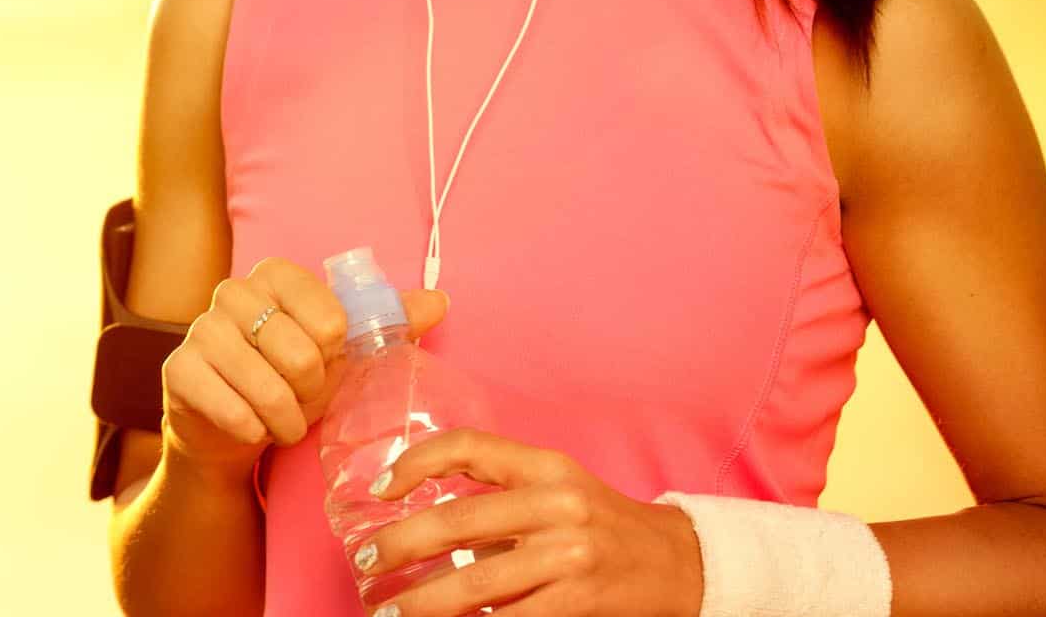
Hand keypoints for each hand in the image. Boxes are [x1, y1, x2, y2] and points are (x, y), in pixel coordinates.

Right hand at [158, 256, 450, 478]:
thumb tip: (441, 300)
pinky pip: (234, 411)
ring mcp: (200, 330)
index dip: (335, 354)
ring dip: (285, 418)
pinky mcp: (178, 371)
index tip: (324, 360)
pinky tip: (251, 428)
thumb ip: (390, 322)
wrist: (233, 426)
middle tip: (299, 397)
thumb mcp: (343, 352)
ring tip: (281, 419)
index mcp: (275, 275)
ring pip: (268, 387)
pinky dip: (255, 431)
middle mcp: (232, 292)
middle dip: (310, 392)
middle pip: (301, 355)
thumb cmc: (290, 379)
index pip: (329, 316)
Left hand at [353, 427, 703, 616]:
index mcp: (546, 464)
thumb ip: (499, 491)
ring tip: (390, 613)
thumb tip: (416, 509)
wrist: (680, 562)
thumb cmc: (601, 522)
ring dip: (423, 602)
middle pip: (457, 521)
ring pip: (476, 582)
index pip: (468, 445)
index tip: (379, 488)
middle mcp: (557, 503)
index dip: (415, 461)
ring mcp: (569, 556)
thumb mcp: (557, 484)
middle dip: (399, 545)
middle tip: (365, 562)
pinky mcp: (579, 601)